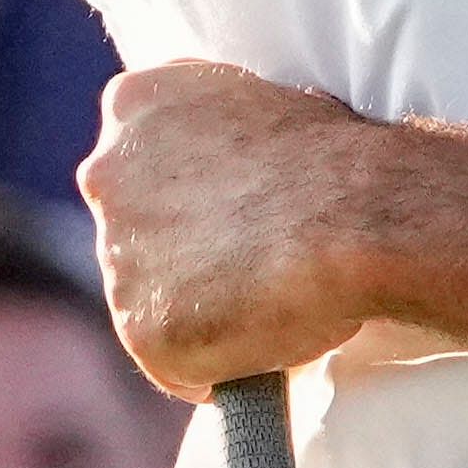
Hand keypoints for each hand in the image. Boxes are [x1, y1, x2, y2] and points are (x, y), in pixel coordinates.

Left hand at [76, 62, 386, 393]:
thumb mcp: (264, 103)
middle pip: (137, 230)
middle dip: (188, 249)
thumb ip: (223, 139)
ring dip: (204, 307)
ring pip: (155, 299)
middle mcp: (107, 177)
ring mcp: (118, 259)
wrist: (359, 218)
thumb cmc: (342, 160)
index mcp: (136, 104)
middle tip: (260, 256)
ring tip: (277, 297)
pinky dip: (221, 363)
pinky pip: (180, 363)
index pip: (144, 155)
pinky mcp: (143, 332)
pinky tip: (272, 338)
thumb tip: (242, 181)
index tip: (242, 203)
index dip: (197, 188)